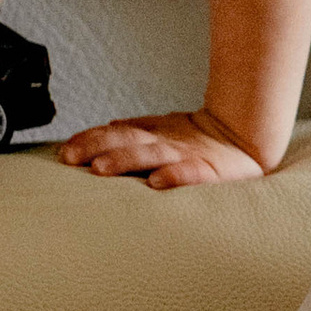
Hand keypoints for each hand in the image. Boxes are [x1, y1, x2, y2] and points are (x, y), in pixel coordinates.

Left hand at [56, 108, 269, 189]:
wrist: (246, 137)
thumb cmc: (198, 141)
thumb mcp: (164, 131)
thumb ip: (135, 130)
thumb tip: (105, 127)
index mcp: (151, 134)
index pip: (114, 133)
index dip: (89, 139)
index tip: (64, 151)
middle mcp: (164, 142)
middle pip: (125, 140)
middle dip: (96, 147)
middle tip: (70, 158)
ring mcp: (185, 155)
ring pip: (151, 155)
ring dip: (124, 160)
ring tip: (99, 169)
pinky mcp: (210, 171)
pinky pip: (191, 173)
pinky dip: (174, 177)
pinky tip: (156, 184)